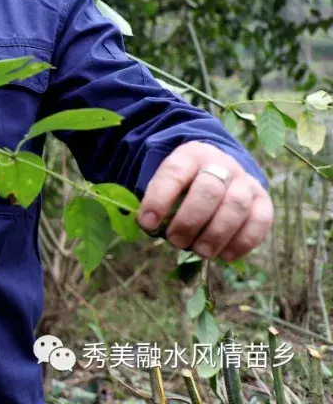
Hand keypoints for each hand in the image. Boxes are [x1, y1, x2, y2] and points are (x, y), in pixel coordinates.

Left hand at [137, 142, 273, 261]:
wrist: (220, 169)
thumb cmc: (186, 183)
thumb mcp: (168, 181)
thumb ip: (159, 200)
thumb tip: (150, 226)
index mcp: (190, 155)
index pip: (174, 173)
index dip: (159, 199)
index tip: (147, 223)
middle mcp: (221, 164)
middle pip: (209, 190)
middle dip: (190, 221)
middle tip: (176, 241)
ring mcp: (245, 181)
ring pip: (236, 206)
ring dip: (216, 234)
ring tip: (200, 252)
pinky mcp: (263, 200)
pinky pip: (260, 221)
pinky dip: (242, 242)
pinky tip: (224, 255)